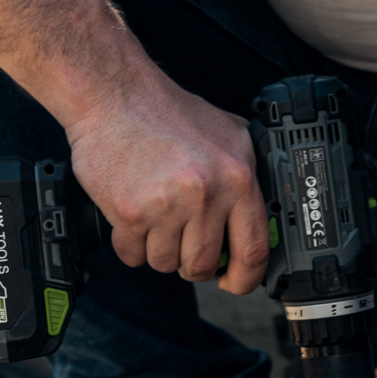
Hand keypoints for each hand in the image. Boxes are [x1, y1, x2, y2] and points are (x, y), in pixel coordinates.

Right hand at [62, 66, 271, 293]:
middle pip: (202, 264)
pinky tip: (132, 216)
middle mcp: (206, 193)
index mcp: (237, 177)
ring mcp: (166, 205)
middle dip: (190, 262)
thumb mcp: (229, 133)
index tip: (234, 282)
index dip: (244, 277)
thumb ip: (246, 173)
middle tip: (181, 240)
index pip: (253, 249)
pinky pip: (133, 256)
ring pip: (165, 263)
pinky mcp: (129, 213)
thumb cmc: (168, 113)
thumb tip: (261, 216)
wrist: (115, 95)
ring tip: (154, 216)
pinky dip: (130, 245)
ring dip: (158, 250)